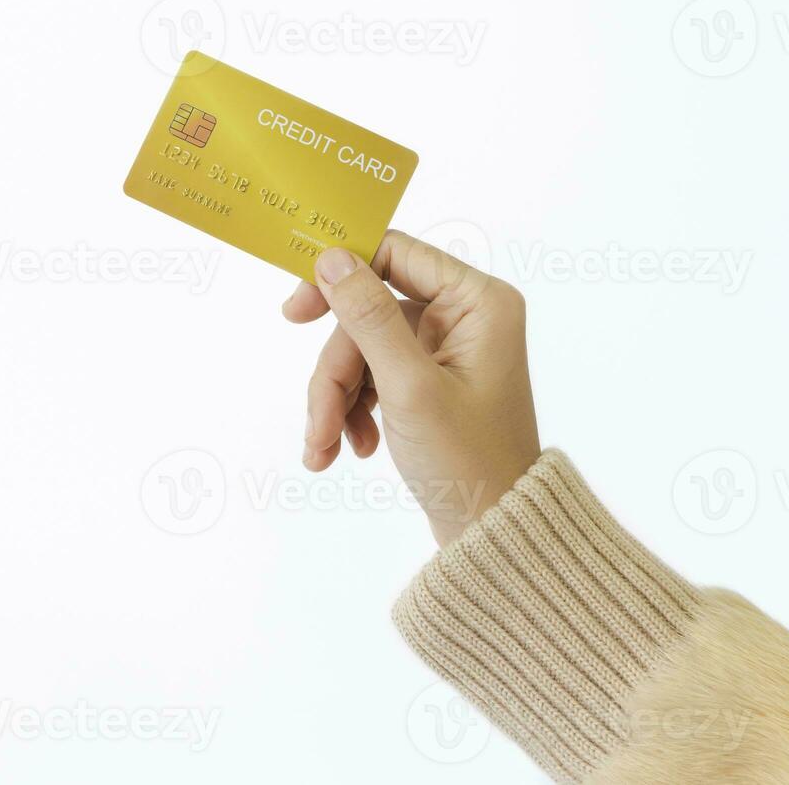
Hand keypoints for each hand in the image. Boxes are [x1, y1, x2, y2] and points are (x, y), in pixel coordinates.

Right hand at [283, 230, 539, 546]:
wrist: (493, 533)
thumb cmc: (468, 461)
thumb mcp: (409, 387)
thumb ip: (368, 317)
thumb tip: (332, 256)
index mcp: (478, 302)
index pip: (394, 254)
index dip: (340, 275)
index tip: (295, 310)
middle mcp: (465, 315)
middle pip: (368, 312)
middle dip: (336, 370)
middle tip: (315, 418)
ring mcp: (445, 348)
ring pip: (362, 348)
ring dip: (336, 399)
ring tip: (325, 449)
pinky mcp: (428, 379)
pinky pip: (372, 375)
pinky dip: (352, 410)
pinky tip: (351, 449)